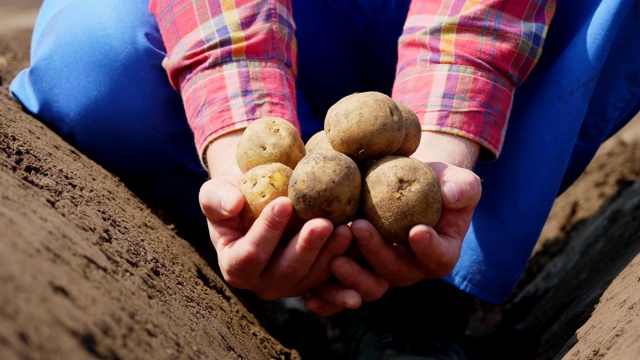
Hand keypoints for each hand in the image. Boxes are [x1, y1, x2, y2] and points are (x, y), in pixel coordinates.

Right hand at [200, 130, 358, 303]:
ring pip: (312, 275)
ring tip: (345, 229)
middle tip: (323, 222)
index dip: (267, 230)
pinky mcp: (314, 281)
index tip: (284, 203)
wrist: (260, 199)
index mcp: (235, 265)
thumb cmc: (235, 194)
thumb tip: (233, 203)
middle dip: (306, 247)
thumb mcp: (216, 192)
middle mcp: (263, 282)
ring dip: (330, 254)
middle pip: (287, 270)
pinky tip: (360, 259)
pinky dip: (346, 272)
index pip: (251, 253)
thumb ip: (216, 198)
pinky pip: (331, 281)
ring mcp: (291, 285)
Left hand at [317, 132, 481, 302]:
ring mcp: (381, 272)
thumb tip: (451, 194)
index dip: (429, 247)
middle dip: (377, 253)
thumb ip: (462, 188)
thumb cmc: (436, 182)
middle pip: (396, 271)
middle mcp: (411, 269)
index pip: (438, 256)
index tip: (417, 230)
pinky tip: (310, 296)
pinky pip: (343, 291)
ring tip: (335, 258)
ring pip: (368, 285)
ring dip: (351, 276)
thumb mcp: (458, 181)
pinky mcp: (358, 270)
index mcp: (439, 253)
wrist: (405, 185)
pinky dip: (328, 296)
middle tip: (359, 228)